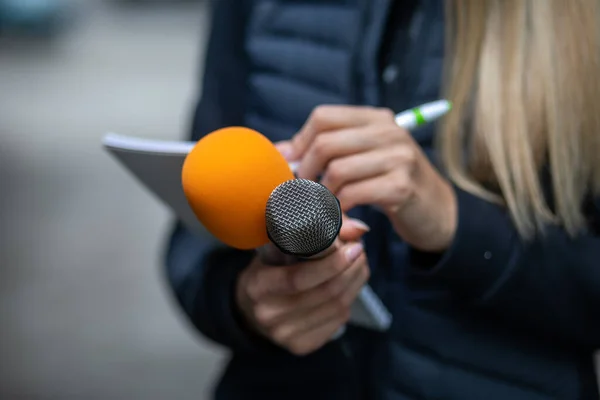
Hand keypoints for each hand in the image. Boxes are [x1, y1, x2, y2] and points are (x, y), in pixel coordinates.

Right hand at [235, 221, 369, 355]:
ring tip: (359, 264)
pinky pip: (336, 322)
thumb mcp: (276, 248)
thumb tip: (357, 228)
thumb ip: (313, 236)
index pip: (299, 278)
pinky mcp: (300, 346)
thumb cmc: (267, 270)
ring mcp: (284, 335)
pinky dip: (349, 301)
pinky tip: (349, 285)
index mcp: (257, 286)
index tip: (352, 247)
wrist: (249, 309)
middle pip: (324, 293)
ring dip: (355, 283)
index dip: (331, 264)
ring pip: (336, 308)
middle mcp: (268, 315)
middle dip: (350, 270)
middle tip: (359, 251)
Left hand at [287, 105, 456, 251]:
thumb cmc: (391, 183)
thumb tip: (279, 152)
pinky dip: (339, 209)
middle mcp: (388, 132)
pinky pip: (353, 195)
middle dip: (305, 172)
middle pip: (325, 143)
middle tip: (302, 193)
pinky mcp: (401, 187)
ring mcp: (398, 158)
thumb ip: (325, 151)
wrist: (437, 211)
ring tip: (323, 206)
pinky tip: (341, 215)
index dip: (300, 142)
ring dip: (322, 195)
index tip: (293, 167)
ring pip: (336, 171)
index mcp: (376, 118)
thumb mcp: (363, 158)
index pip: (323, 117)